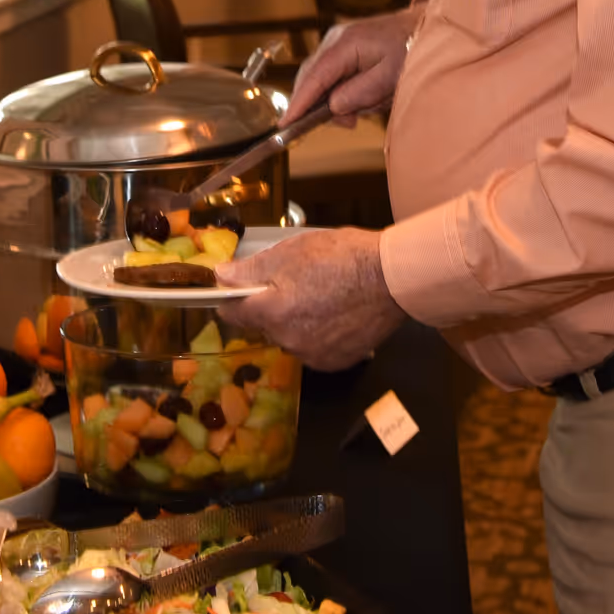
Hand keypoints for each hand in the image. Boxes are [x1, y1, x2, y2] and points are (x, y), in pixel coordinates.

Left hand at [216, 227, 406, 370]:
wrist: (394, 278)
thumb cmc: (342, 257)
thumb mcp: (291, 252)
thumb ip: (251, 269)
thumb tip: (220, 277)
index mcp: (272, 313)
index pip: (232, 312)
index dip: (234, 296)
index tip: (244, 286)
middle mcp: (288, 341)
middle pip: (263, 325)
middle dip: (271, 306)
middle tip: (295, 282)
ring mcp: (313, 356)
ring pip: (289, 337)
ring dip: (295, 322)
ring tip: (320, 297)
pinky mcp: (336, 362)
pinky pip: (313, 349)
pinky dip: (317, 335)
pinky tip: (334, 315)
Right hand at [283, 7, 424, 124]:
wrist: (425, 26)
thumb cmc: (411, 50)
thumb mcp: (390, 77)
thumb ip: (360, 93)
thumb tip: (332, 107)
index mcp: (346, 44)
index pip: (314, 78)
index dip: (299, 103)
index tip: (286, 124)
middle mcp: (335, 39)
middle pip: (311, 78)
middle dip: (323, 105)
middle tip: (351, 122)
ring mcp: (337, 42)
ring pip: (321, 78)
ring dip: (338, 98)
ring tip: (370, 103)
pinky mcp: (342, 47)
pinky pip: (331, 74)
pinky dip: (342, 90)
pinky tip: (365, 96)